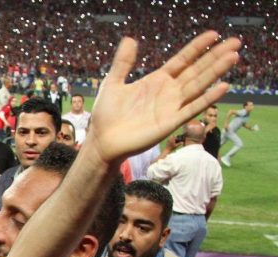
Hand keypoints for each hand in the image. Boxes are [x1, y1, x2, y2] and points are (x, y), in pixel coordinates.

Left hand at [84, 32, 239, 163]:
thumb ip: (123, 62)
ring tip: (233, 56)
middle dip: (215, 56)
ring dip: (216, 72)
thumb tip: (129, 38)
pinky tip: (223, 87)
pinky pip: (192, 108)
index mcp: (157, 80)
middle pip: (197, 70)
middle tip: (236, 41)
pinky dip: (207, 98)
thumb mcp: (113, 83)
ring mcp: (171, 107)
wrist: (102, 141)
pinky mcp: (170, 122)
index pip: (182, 60)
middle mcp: (168, 92)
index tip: (214, 34)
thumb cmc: (107, 114)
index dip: (197, 47)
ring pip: (198, 85)